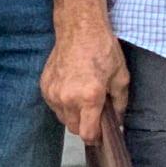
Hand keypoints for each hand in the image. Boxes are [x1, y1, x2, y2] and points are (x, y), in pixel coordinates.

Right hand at [41, 11, 127, 143]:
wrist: (80, 29)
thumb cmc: (102, 49)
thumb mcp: (121, 76)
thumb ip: (120, 103)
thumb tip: (119, 121)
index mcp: (89, 97)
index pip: (88, 134)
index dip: (96, 138)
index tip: (101, 135)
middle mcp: (68, 98)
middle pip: (75, 129)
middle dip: (86, 126)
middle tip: (95, 112)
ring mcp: (54, 93)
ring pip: (63, 119)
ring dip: (74, 115)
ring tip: (84, 98)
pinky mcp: (45, 87)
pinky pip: (54, 106)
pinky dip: (63, 104)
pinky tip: (73, 89)